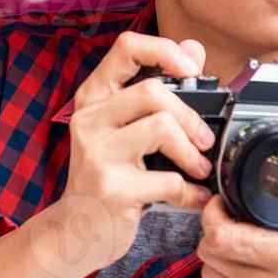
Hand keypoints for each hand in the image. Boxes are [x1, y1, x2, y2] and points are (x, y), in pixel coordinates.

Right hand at [52, 32, 216, 277]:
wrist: (74, 231)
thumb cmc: (106, 176)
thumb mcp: (124, 129)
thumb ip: (157, 90)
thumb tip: (195, 50)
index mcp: (94, 97)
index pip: (126, 46)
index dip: (165, 49)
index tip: (191, 71)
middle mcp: (89, 120)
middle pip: (153, 91)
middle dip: (191, 116)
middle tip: (204, 140)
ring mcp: (97, 154)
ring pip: (162, 128)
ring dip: (193, 153)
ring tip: (199, 170)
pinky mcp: (111, 188)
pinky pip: (169, 179)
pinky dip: (191, 192)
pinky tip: (192, 198)